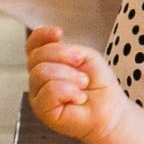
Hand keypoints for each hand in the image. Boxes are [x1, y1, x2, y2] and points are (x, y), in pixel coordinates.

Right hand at [25, 25, 126, 143]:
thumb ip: (68, 50)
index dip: (41, 36)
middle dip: (64, 58)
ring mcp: (37, 93)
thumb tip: (55, 51)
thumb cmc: (98, 85)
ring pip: (42, 72)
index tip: (58, 33)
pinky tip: (77, 98)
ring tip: (82, 87)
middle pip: (36, 56)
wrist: (109, 110)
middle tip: (83, 73)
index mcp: (47, 62)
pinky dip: (69, 91)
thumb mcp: (87, 58)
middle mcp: (38, 77)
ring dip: (70, 77)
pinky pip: (49, 90)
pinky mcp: (41, 109)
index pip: (33, 45)